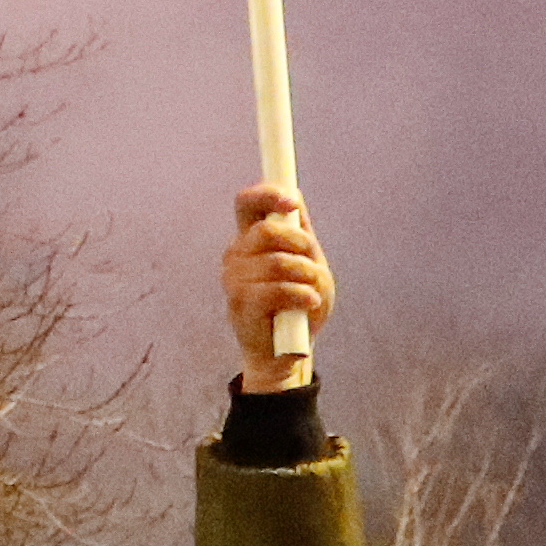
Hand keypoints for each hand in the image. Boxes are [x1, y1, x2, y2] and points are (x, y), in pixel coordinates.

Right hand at [223, 188, 329, 387]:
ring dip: (306, 277)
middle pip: (266, 231)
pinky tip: (309, 303)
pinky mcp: (240, 302)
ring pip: (278, 262)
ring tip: (312, 293)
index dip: (268, 195)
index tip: (292, 205)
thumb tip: (294, 200)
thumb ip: (300, 235)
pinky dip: (301, 295)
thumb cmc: (299, 305)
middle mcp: (236, 254)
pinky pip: (278, 288)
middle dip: (299, 244)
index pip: (247, 203)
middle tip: (311, 262)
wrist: (288, 350)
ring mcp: (234, 278)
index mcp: (250, 239)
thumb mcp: (309, 265)